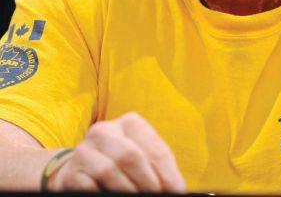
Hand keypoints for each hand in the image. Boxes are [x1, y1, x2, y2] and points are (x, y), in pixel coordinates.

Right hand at [47, 112, 185, 192]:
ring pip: (109, 170)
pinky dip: (105, 195)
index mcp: (130, 123)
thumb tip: (176, 189)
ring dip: (127, 191)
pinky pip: (89, 186)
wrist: (80, 169)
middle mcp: (105, 130)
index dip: (168, 174)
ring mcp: (85, 150)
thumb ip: (156, 167)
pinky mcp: (71, 172)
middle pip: (131, 156)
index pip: (155, 148)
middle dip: (148, 182)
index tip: (176, 191)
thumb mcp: (140, 156)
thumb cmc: (121, 163)